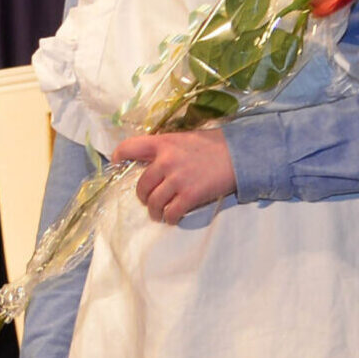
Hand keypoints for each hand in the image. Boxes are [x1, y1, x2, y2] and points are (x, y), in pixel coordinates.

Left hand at [113, 129, 234, 223]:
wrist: (240, 154)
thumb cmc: (213, 145)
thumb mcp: (184, 139)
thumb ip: (165, 149)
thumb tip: (148, 161)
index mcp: (163, 144)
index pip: (129, 148)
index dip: (119, 157)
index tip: (118, 165)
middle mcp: (166, 161)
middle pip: (141, 185)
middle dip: (143, 196)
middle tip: (149, 200)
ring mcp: (177, 179)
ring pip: (153, 202)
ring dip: (154, 211)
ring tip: (159, 213)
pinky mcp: (190, 195)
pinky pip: (171, 212)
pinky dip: (170, 218)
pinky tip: (172, 218)